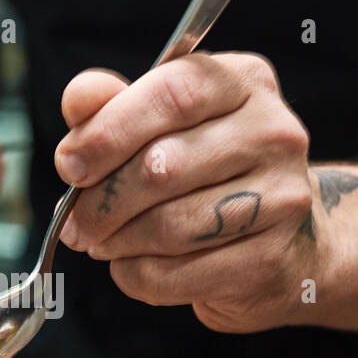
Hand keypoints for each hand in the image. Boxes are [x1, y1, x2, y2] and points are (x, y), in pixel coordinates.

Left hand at [54, 52, 325, 332]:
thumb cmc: (211, 174)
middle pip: (162, 166)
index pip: (172, 94)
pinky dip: (137, 274)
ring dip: (116, 241)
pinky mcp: (269, 261)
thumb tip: (79, 98)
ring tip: (100, 242)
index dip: (109, 131)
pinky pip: (176, 274)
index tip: (69, 164)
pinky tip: (132, 265)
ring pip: (168, 225)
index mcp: (244, 83)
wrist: (288, 244)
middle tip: (75, 221)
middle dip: (101, 200)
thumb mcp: (166, 125)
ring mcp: (281, 199)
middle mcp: (274, 134)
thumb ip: (116, 106)